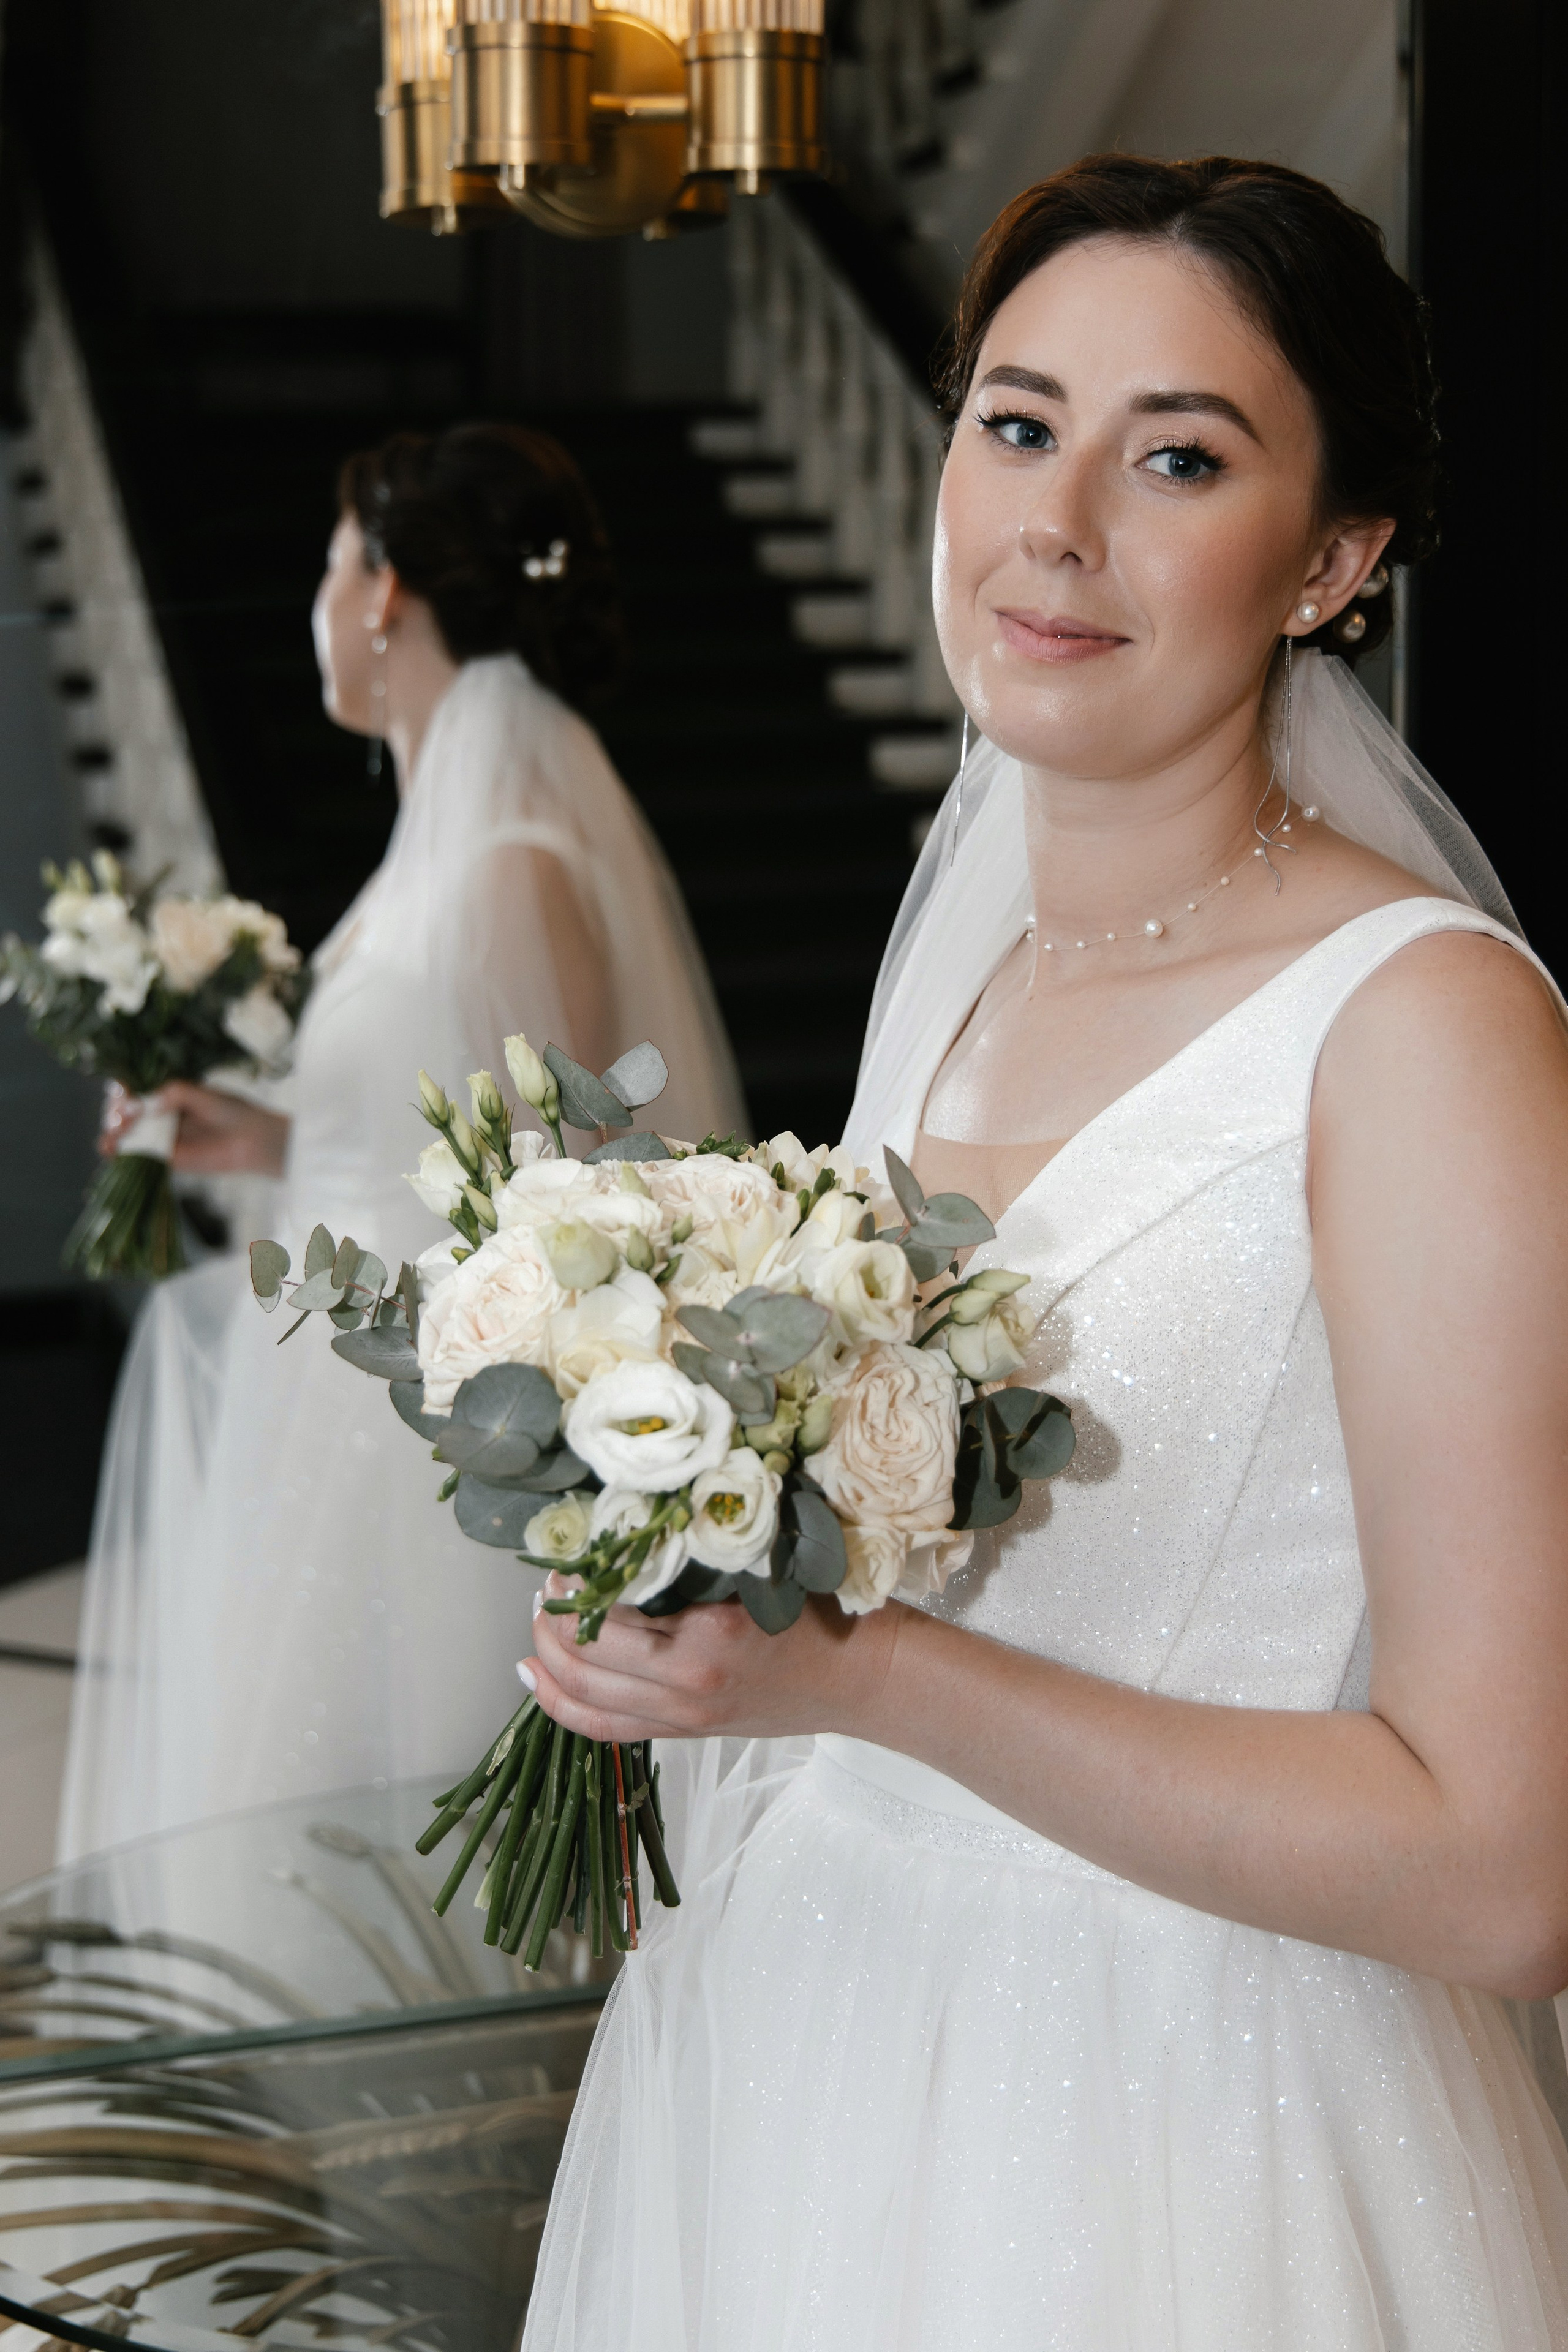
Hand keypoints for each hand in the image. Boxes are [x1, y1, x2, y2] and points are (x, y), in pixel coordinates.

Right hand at [100, 1080, 289, 1175]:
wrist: (251, 1140)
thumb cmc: (231, 1111)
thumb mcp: (202, 1095)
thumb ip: (175, 1094)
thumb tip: (143, 1105)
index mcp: (166, 1092)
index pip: (134, 1087)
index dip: (123, 1091)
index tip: (122, 1096)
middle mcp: (158, 1112)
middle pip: (125, 1111)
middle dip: (116, 1114)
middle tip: (120, 1119)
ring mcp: (159, 1134)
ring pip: (126, 1133)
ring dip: (112, 1134)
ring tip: (111, 1137)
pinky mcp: (164, 1157)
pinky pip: (138, 1155)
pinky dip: (121, 1153)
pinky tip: (110, 1150)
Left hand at [525, 1574, 900, 1744]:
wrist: (861, 1679)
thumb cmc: (820, 1612)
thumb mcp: (758, 1571)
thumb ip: (695, 1559)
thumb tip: (629, 1531)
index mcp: (708, 1637)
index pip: (611, 1617)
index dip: (576, 1586)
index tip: (568, 1555)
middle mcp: (688, 1685)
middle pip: (584, 1662)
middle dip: (550, 1622)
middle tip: (547, 1584)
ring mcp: (684, 1717)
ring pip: (584, 1699)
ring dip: (547, 1659)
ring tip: (540, 1623)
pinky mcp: (684, 1733)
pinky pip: (604, 1729)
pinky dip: (560, 1704)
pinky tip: (537, 1678)